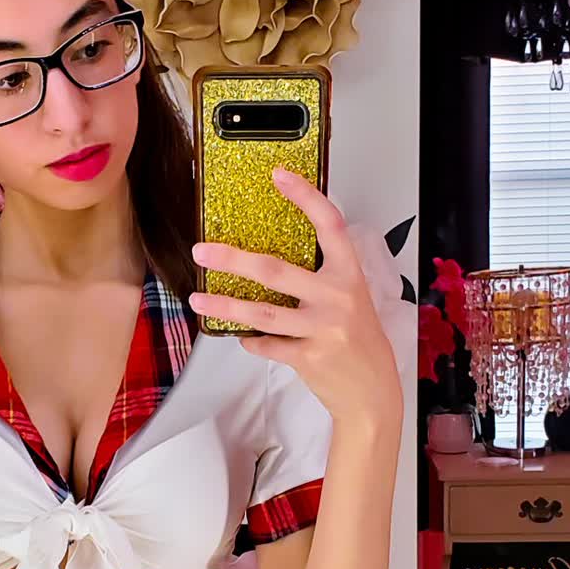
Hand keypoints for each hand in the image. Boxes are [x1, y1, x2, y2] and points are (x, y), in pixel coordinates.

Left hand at [189, 165, 401, 424]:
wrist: (372, 392)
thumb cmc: (358, 341)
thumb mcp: (351, 299)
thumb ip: (321, 278)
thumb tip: (270, 260)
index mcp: (349, 274)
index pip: (329, 225)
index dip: (305, 197)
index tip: (279, 176)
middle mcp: (337, 297)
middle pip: (275, 271)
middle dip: (232, 259)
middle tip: (202, 250)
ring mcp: (323, 328)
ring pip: (261, 312)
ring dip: (224, 304)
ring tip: (197, 298)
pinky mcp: (310, 357)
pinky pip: (266, 344)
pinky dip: (250, 340)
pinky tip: (243, 337)